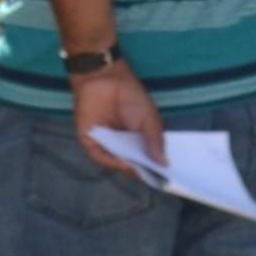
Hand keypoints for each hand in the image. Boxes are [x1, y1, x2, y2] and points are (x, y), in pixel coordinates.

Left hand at [73, 64, 166, 178]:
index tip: (163, 176)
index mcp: (137, 139)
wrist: (105, 79)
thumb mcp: (149, 119)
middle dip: (140, 170)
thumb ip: (155, 142)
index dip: (153, 168)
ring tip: (137, 169)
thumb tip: (165, 164)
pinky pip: (100, 157)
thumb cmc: (131, 96)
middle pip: (130, 164)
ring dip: (126, 168)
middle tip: (150, 176)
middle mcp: (121, 144)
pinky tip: (122, 162)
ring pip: (115, 163)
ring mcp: (105, 144)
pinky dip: (111, 162)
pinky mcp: (90, 142)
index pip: (145, 159)